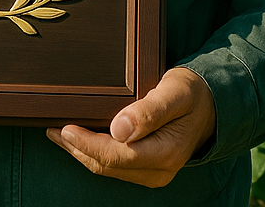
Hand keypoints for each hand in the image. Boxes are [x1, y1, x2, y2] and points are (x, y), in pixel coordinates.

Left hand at [46, 67, 215, 187]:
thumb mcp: (174, 93)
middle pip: (107, 165)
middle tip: (52, 129)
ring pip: (108, 168)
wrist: (211, 104)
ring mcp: (153, 171)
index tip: (64, 128)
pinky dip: (95, 153)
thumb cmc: (192, 94)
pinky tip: (81, 140)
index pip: (116, 156)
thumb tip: (118, 128)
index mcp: (164, 154)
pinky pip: (116, 165)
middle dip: (77, 149)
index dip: (87, 144)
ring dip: (82, 152)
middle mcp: (158, 170)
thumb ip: (148, 111)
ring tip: (58, 135)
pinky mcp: (148, 167)